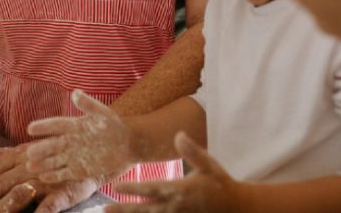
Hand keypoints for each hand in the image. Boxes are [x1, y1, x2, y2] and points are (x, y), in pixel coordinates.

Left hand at [0, 143, 101, 212]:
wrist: (96, 155)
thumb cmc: (60, 154)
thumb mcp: (30, 150)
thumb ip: (6, 154)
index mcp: (19, 155)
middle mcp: (29, 165)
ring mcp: (46, 178)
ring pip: (19, 195)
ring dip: (1, 208)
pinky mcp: (65, 191)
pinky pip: (51, 204)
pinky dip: (42, 212)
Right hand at [25, 90, 133, 183]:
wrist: (127, 143)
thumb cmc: (113, 125)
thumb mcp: (101, 113)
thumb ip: (87, 104)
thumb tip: (75, 92)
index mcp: (73, 125)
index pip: (55, 125)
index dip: (43, 127)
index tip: (30, 128)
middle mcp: (70, 141)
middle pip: (52, 145)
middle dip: (40, 149)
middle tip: (28, 153)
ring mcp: (74, 156)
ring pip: (54, 160)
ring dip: (43, 164)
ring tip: (30, 167)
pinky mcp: (80, 169)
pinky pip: (64, 173)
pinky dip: (54, 176)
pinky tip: (43, 177)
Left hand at [109, 132, 243, 212]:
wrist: (237, 208)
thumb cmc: (220, 184)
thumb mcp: (209, 165)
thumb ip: (192, 151)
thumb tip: (178, 134)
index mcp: (180, 189)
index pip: (151, 188)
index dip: (133, 189)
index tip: (116, 187)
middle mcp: (176, 207)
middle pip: (145, 209)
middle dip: (124, 209)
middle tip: (104, 208)